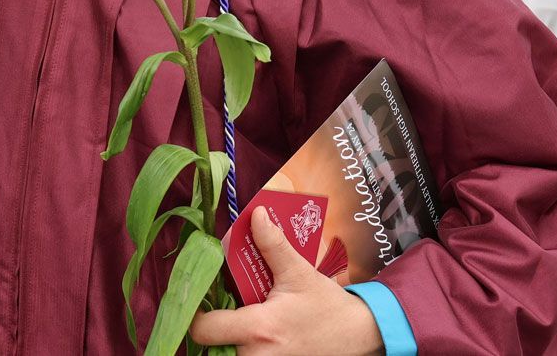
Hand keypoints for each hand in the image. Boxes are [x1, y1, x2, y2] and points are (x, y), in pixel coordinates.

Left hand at [189, 212, 384, 355]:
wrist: (360, 335)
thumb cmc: (327, 306)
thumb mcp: (299, 272)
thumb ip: (272, 245)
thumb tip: (256, 215)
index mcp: (260, 328)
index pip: (205, 330)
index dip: (196, 316)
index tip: (199, 301)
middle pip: (212, 349)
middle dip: (212, 330)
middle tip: (217, 309)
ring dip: (227, 342)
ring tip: (233, 321)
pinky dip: (243, 349)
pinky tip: (249, 336)